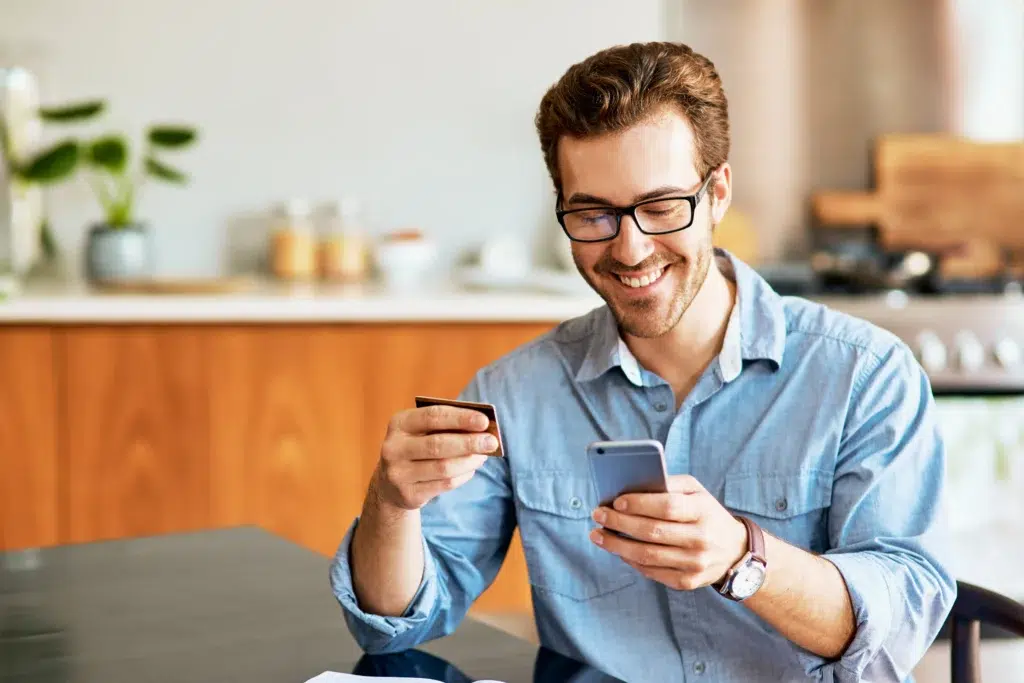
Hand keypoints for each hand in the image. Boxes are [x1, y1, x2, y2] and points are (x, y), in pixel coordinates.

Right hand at [371, 405, 496, 511]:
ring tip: (483, 456)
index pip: (433, 416)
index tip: (484, 421)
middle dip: (469, 442)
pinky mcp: (408, 494)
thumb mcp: (423, 431)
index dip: (461, 418)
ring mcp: (398, 473)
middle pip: (438, 444)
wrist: (391, 483)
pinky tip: (471, 469)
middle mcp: (393, 448)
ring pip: (444, 468)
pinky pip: (444, 484)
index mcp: (399, 423)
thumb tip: (483, 428)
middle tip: (492, 442)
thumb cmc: (417, 448)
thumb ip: (448, 426)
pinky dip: (463, 476)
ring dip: (469, 461)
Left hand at [589, 474, 748, 590]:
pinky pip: (652, 572)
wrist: (734, 550)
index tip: (615, 502)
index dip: (639, 504)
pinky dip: (630, 560)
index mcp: (703, 511)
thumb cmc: (706, 513)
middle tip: (597, 515)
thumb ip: (668, 484)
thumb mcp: (696, 491)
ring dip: (616, 545)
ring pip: (647, 556)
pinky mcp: (687, 582)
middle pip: (652, 532)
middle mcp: (701, 539)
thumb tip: (632, 485)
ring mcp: (695, 564)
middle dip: (619, 523)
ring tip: (597, 535)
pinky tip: (618, 550)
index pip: (667, 507)